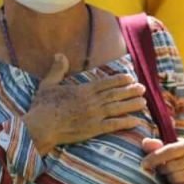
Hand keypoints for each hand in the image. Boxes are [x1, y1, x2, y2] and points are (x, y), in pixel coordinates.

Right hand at [23, 55, 147, 155]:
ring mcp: (94, 115)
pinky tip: (137, 121)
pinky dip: (127, 122)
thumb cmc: (42, 107)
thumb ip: (57, 70)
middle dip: (131, 90)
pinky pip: (114, 125)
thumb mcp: (48, 85)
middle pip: (116, 94)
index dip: (121, 80)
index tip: (130, 78)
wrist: (39, 127)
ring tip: (144, 102)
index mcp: (84, 90)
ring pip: (119, 108)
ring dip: (133, 105)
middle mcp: (92, 101)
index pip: (107, 82)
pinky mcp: (94, 129)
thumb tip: (60, 55)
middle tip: (143, 88)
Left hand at [141, 138, 183, 183]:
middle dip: (163, 169)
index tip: (144, 164)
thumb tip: (146, 142)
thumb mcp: (173, 149)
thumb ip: (158, 145)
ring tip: (173, 174)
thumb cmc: (183, 158)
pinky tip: (179, 182)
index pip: (170, 150)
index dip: (155, 157)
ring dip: (170, 178)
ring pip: (175, 178)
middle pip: (170, 166)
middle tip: (164, 169)